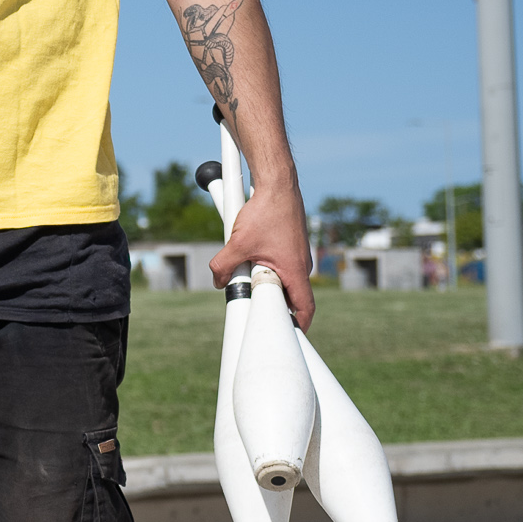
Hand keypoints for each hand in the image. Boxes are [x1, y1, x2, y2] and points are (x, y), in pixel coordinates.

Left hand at [216, 178, 315, 327]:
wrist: (276, 184)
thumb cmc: (265, 211)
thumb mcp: (237, 242)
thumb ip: (224, 266)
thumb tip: (218, 282)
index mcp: (296, 270)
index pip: (304, 308)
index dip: (298, 325)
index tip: (290, 337)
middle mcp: (302, 265)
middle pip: (290, 296)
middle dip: (271, 303)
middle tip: (254, 306)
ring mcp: (298, 255)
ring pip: (282, 278)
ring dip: (265, 281)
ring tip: (247, 273)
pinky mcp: (291, 245)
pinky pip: (280, 264)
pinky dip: (266, 266)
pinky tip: (251, 255)